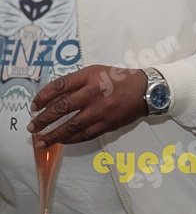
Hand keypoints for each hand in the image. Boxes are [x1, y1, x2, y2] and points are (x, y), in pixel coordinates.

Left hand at [29, 66, 147, 146]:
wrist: (145, 90)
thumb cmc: (118, 79)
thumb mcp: (96, 72)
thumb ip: (76, 83)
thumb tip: (52, 99)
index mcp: (90, 76)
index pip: (59, 86)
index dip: (42, 97)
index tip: (34, 106)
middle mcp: (94, 92)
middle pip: (62, 107)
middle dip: (43, 119)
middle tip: (31, 127)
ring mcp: (101, 110)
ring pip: (71, 126)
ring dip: (53, 135)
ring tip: (40, 141)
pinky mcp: (107, 124)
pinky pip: (84, 134)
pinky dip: (70, 139)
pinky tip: (61, 141)